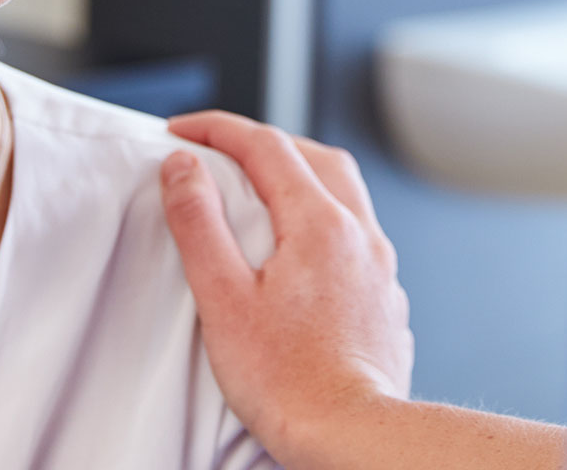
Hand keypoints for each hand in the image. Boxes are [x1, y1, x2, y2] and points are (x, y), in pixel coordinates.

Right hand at [161, 111, 414, 466]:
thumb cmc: (288, 382)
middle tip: (221, 150)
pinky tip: (301, 249)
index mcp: (319, 224)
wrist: (353, 437)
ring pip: (344, 192)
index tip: (181, 131)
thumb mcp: (223, 297)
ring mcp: (379, 268)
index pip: (266, 146)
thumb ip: (200, 223)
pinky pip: (357, 234)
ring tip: (261, 190)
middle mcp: (359, 235)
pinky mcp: (385, 300)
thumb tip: (183, 167)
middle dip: (265, 142)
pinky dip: (323, 218)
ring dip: (301, 175)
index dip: (217, 129)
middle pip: (315, 155)